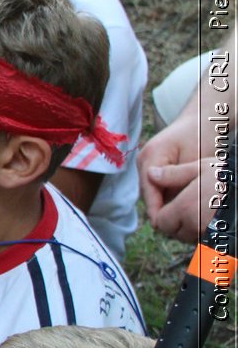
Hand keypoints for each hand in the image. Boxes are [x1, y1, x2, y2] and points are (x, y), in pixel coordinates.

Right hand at [140, 88, 228, 242]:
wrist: (204, 116)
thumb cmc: (203, 134)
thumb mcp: (194, 161)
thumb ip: (177, 182)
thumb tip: (163, 207)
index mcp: (150, 159)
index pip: (150, 196)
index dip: (161, 214)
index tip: (173, 230)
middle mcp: (143, 162)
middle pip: (150, 197)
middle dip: (166, 212)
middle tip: (184, 230)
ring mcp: (147, 164)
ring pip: (155, 194)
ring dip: (169, 205)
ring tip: (187, 219)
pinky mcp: (154, 166)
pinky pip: (160, 188)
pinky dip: (172, 197)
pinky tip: (186, 205)